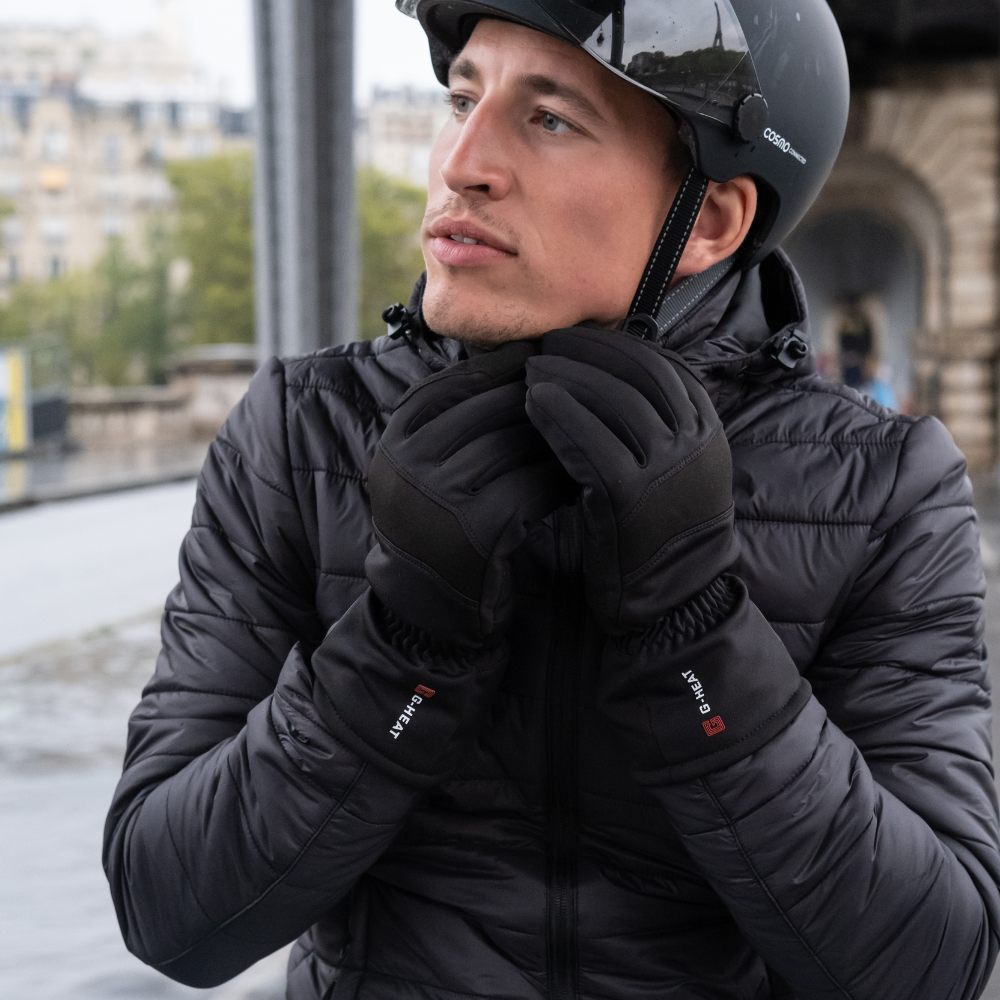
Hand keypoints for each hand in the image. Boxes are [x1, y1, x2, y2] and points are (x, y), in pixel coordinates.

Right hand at [366, 342, 571, 647]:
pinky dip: (563, 480)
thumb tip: (531, 350)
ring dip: (563, 438)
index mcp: (400, 434)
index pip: (466, 379)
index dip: (516, 370)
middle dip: (548, 402)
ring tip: (595, 434)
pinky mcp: (474, 532)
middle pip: (497, 407)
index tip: (557, 368)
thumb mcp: (430, 461)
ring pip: (521, 444)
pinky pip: (534, 488)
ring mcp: (440, 497)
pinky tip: (584, 480)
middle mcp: (411, 460)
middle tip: (592, 397)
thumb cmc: (441, 520)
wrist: (426, 603)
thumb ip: (462, 413)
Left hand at [524, 326, 738, 632]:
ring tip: (532, 370)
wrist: (675, 597)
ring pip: (614, 401)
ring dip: (568, 378)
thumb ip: (656, 423)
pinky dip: (561, 416)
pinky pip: (592, 442)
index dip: (613, 346)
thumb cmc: (659, 529)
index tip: (575, 340)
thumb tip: (606, 373)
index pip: (660, 365)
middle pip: (637, 374)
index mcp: (706, 430)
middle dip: (587, 353)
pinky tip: (534, 403)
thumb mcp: (676, 468)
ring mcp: (666, 469)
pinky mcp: (632, 497)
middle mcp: (693, 443)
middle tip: (546, 346)